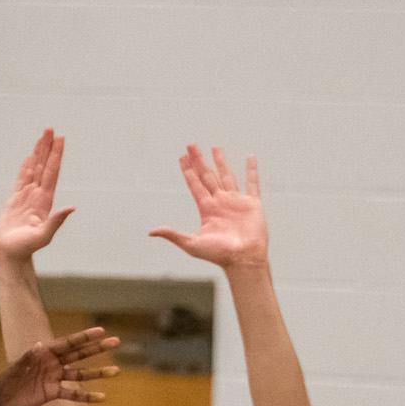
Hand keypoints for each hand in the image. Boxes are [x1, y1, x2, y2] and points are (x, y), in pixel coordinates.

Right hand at [0, 131, 74, 265]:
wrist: (10, 255)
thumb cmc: (25, 248)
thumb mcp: (42, 236)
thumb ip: (56, 222)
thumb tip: (71, 209)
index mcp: (45, 200)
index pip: (52, 172)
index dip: (56, 155)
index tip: (60, 139)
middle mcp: (38, 195)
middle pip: (44, 166)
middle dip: (47, 147)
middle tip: (51, 129)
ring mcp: (27, 197)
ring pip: (33, 169)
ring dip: (38, 153)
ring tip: (42, 137)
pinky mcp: (15, 200)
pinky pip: (21, 179)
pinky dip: (26, 167)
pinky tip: (30, 157)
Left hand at [0, 329, 119, 405]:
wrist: (0, 397)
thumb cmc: (7, 378)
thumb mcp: (17, 367)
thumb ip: (29, 357)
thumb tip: (40, 346)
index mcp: (46, 352)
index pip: (69, 343)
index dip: (85, 337)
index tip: (101, 330)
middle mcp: (54, 363)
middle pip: (80, 354)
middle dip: (98, 348)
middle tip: (116, 341)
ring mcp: (56, 378)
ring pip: (81, 374)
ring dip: (98, 373)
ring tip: (115, 370)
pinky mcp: (54, 392)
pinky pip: (73, 394)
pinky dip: (87, 396)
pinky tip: (102, 397)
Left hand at [149, 146, 268, 269]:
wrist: (244, 259)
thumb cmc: (220, 255)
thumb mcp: (192, 244)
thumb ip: (173, 235)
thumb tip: (152, 232)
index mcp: (207, 210)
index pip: (195, 186)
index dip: (188, 172)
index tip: (182, 158)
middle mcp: (220, 203)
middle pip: (207, 176)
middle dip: (199, 161)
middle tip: (191, 146)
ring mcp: (236, 202)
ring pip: (227, 176)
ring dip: (221, 162)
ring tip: (215, 147)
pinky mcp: (252, 204)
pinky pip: (252, 183)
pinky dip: (252, 171)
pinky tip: (250, 158)